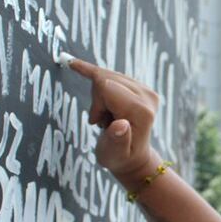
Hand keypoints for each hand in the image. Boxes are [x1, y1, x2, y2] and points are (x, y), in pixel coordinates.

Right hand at [68, 59, 161, 187]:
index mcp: (142, 112)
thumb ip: (117, 141)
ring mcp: (146, 90)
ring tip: (107, 117)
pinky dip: (92, 73)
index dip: (96, 104)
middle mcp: (148, 97)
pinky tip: (72, 63)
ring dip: (99, 97)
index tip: (100, 123)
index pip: (106, 87)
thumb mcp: (114, 155)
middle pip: (106, 78)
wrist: (133, 158)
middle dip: (97, 99)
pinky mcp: (140, 87)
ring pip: (106, 76)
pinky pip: (110, 74)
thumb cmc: (120, 158)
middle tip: (103, 121)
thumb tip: (121, 125)